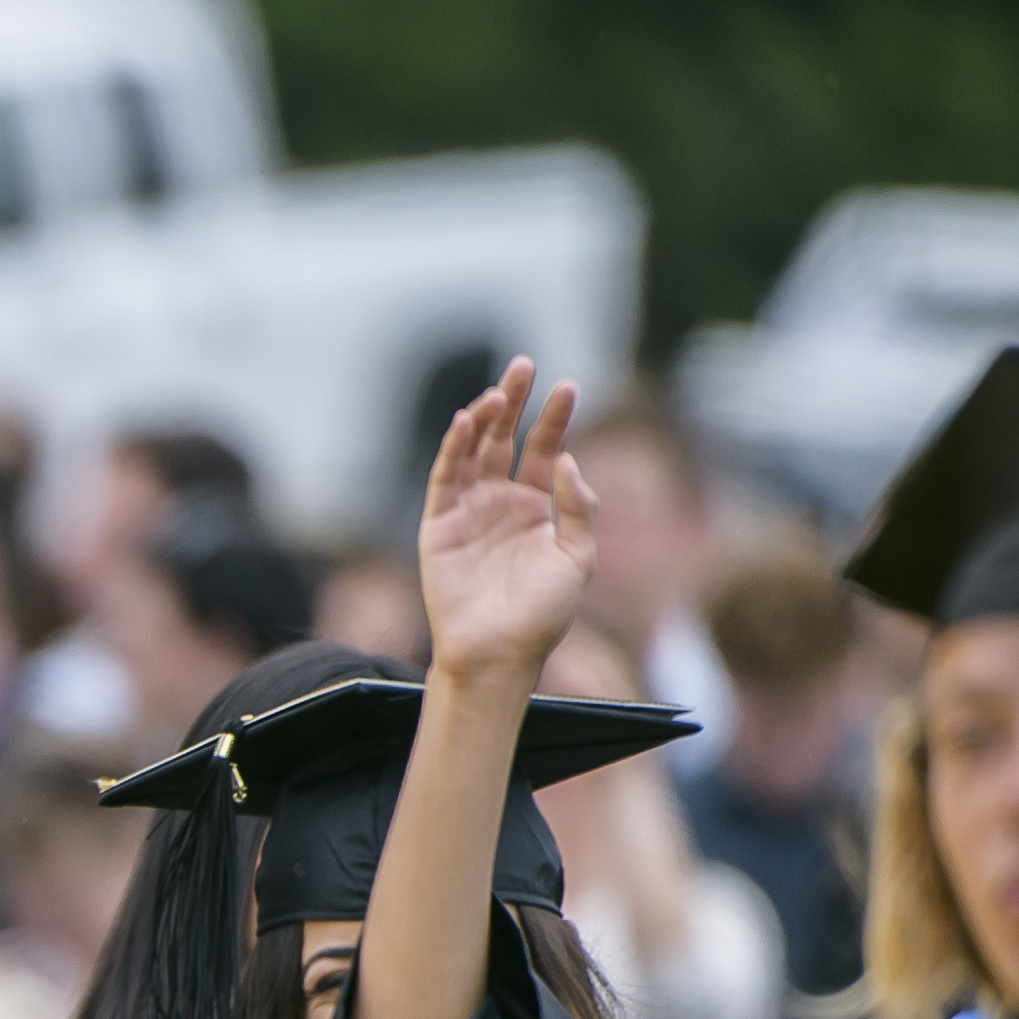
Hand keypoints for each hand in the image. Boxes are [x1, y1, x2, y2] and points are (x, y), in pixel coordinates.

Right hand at [415, 359, 596, 691]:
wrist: (498, 652)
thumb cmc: (541, 614)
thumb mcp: (578, 558)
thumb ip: (577, 508)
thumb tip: (567, 460)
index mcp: (538, 508)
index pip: (545, 449)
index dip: (555, 418)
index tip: (568, 386)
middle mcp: (502, 503)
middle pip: (507, 439)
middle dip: (516, 402)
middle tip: (523, 366)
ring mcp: (469, 512)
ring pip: (475, 451)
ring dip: (485, 418)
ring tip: (499, 392)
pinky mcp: (439, 525)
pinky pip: (446, 478)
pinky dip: (454, 449)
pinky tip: (469, 422)